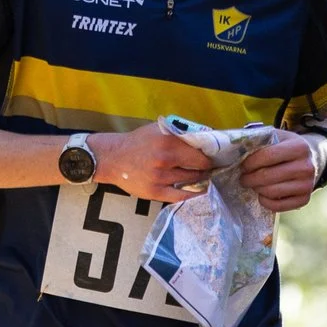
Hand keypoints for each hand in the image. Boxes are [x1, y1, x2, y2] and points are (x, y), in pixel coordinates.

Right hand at [90, 124, 213, 202]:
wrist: (113, 158)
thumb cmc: (137, 142)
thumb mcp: (158, 130)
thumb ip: (179, 133)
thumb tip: (204, 137)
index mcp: (168, 141)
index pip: (200, 152)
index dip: (209, 155)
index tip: (213, 157)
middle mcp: (166, 160)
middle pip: (199, 167)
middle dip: (206, 168)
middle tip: (209, 168)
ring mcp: (160, 177)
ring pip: (191, 180)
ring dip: (200, 179)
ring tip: (203, 177)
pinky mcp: (155, 192)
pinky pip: (180, 196)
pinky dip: (192, 194)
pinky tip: (198, 191)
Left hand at [239, 129, 320, 213]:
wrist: (312, 160)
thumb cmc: (286, 148)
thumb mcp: (278, 137)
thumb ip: (260, 140)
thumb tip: (235, 148)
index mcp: (299, 147)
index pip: (267, 156)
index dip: (250, 162)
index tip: (242, 166)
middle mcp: (306, 167)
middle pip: (267, 176)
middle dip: (249, 178)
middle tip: (243, 178)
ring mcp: (307, 185)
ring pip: (271, 192)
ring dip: (257, 189)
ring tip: (253, 184)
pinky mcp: (304, 199)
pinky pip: (278, 206)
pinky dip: (265, 202)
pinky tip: (262, 194)